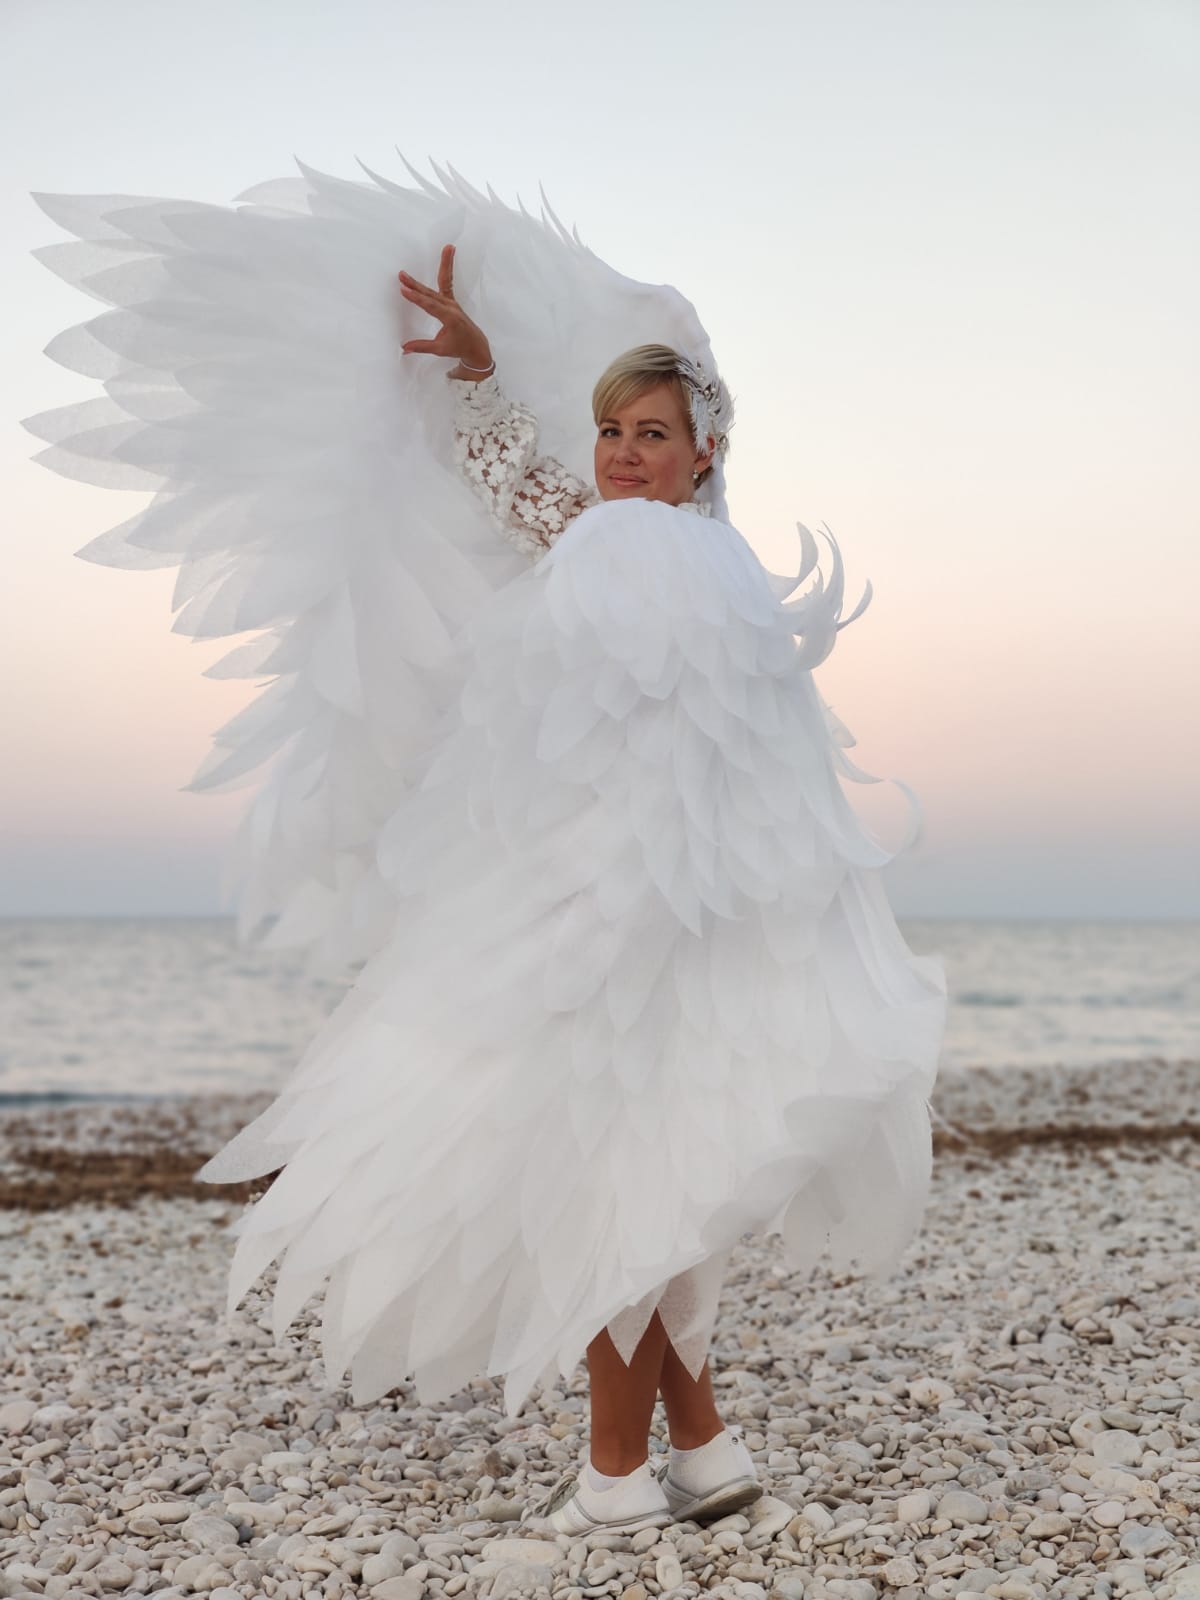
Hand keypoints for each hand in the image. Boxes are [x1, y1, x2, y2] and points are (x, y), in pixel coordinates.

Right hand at [398, 244, 492, 376]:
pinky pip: (447, 280)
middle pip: (430, 293)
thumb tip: (404, 348)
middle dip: (416, 285)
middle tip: (402, 275)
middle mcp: (451, 307)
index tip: (404, 290)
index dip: (416, 298)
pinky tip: (448, 251)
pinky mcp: (451, 299)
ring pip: (442, 282)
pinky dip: (447, 266)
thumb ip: (422, 346)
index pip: (430, 306)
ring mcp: (451, 301)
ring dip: (440, 265)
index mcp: (450, 318)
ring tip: (444, 248)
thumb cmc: (459, 347)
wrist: (475, 345)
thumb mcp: (440, 349)